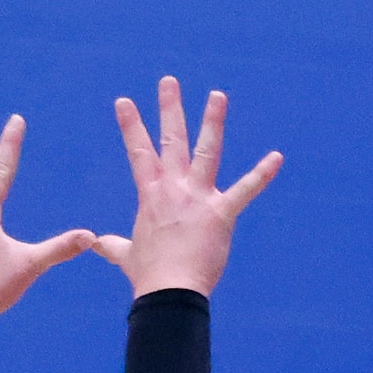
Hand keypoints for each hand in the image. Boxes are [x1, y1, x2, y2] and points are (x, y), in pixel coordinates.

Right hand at [94, 77, 282, 297]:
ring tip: (217, 95)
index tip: (124, 101)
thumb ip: (113, 245)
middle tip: (169, 81)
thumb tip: (95, 244)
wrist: (169, 291)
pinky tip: (277, 157)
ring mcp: (197, 198)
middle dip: (169, 108)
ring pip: (205, 151)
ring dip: (212, 121)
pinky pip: (245, 190)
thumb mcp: (126, 255)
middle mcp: (173, 189)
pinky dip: (262, 174)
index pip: (138, 152)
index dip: (131, 126)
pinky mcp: (221, 214)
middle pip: (170, 139)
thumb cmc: (149, 276)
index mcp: (151, 195)